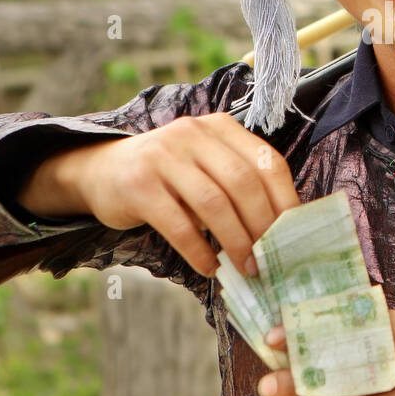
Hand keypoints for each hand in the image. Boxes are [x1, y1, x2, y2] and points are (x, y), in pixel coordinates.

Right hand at [16, 112, 299, 277]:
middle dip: (261, 226)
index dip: (285, 200)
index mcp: (219, 128)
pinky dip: (199, 251)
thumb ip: (237, 186)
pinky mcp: (139, 184)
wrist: (101, 172)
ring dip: (234, 241)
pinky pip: (179, 224)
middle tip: (268, 259)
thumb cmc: (168, 178)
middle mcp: (193, 134)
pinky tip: (208, 267)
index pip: (266, 162)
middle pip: (243, 183)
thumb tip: (279, 232)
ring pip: (214, 203)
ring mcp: (164, 156)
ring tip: (244, 267)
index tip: (293, 235)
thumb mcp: (205, 167)